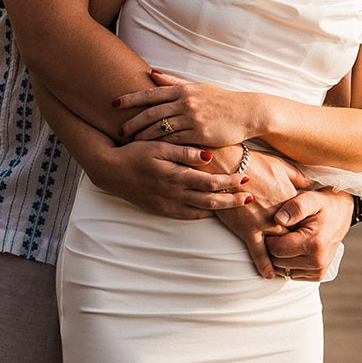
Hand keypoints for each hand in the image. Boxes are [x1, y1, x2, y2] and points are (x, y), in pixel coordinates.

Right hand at [83, 139, 251, 219]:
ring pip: (201, 211)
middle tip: (251, 198)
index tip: (246, 178)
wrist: (110, 171)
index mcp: (176, 177)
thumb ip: (184, 152)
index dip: (230, 182)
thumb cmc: (135, 153)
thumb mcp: (159, 147)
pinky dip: (203, 213)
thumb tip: (208, 156)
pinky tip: (212, 209)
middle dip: (232, 200)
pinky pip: (187, 215)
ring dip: (221, 209)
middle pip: (211, 202)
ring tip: (237, 204)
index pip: (211, 183)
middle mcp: (174, 194)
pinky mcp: (161, 210)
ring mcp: (168, 205)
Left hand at [114, 70, 260, 147]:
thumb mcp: (197, 87)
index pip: (150, 93)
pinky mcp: (199, 135)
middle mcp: (185, 103)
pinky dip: (161, 147)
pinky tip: (152, 152)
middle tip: (119, 131)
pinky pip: (175, 142)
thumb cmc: (220, 100)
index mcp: (183, 90)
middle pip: (151, 113)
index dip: (130, 99)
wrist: (246, 112)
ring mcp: (192, 119)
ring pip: (160, 129)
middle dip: (133, 122)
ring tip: (131, 143)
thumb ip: (173, 83)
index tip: (113, 103)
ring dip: (143, 137)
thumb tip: (152, 73)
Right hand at [212, 152, 310, 278]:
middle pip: (295, 236)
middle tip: (303, 256)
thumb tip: (310, 183)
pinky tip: (270, 276)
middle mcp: (280, 214)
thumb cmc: (253, 162)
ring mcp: (264, 224)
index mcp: (290, 198)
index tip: (311, 234)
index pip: (305, 219)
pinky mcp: (248, 230)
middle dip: (299, 246)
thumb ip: (297, 176)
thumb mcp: (280, 164)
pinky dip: (265, 266)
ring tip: (289, 267)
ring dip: (285, 258)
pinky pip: (259, 254)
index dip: (308, 228)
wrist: (226, 165)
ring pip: (280, 248)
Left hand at [265, 188, 354, 280]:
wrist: (340, 215)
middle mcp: (317, 262)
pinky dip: (286, 263)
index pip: (277, 249)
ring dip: (278, 256)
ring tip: (284, 239)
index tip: (272, 226)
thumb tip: (279, 219)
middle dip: (272, 247)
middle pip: (277, 262)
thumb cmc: (322, 206)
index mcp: (314, 244)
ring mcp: (318, 271)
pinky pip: (290, 274)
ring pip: (282, 270)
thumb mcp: (310, 199)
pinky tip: (291, 248)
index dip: (269, 238)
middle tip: (276, 232)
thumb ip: (295, 207)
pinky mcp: (317, 275)